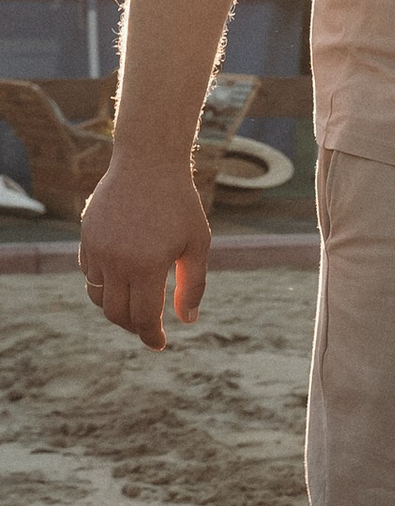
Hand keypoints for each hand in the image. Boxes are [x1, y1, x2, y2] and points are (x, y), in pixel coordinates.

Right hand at [79, 150, 210, 351]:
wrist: (147, 162)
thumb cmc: (180, 203)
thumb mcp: (197, 243)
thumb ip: (192, 284)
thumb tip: (186, 320)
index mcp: (146, 266)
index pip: (143, 318)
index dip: (151, 336)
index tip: (160, 344)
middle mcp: (116, 261)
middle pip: (116, 313)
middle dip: (133, 326)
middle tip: (149, 328)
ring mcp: (96, 249)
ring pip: (98, 296)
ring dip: (115, 308)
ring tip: (135, 306)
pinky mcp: (86, 237)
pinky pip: (89, 273)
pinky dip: (103, 284)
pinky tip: (122, 280)